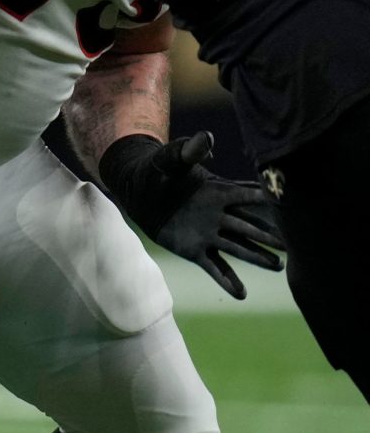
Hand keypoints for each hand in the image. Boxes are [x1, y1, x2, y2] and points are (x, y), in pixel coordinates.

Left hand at [97, 130, 283, 298]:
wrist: (141, 191)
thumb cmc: (159, 171)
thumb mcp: (171, 159)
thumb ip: (188, 150)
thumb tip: (206, 138)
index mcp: (218, 192)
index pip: (247, 196)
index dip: (264, 200)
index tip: (286, 206)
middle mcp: (220, 215)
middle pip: (250, 226)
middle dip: (269, 235)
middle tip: (291, 245)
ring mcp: (209, 234)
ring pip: (238, 248)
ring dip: (257, 257)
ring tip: (277, 267)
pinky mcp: (195, 250)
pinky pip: (214, 267)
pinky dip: (226, 280)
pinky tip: (241, 294)